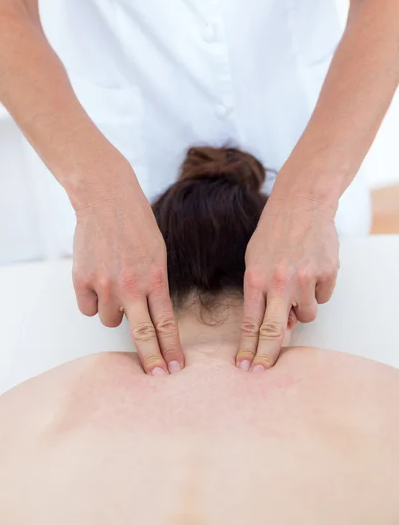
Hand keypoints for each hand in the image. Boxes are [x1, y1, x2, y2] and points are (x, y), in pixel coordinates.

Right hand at [71, 163, 183, 375]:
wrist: (106, 200)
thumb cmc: (136, 224)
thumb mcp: (158, 253)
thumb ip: (155, 285)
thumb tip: (147, 314)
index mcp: (155, 278)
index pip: (166, 323)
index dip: (171, 348)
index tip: (175, 367)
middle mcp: (131, 285)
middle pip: (142, 334)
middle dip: (151, 358)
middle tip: (157, 374)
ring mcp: (104, 284)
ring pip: (109, 320)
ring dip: (114, 311)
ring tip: (115, 285)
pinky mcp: (82, 280)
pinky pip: (88, 308)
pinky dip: (93, 300)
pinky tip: (97, 280)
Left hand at [235, 193, 339, 371]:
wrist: (301, 204)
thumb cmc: (273, 232)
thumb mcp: (254, 259)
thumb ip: (260, 293)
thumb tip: (279, 326)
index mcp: (255, 278)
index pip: (250, 323)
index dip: (248, 348)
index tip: (246, 367)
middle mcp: (279, 281)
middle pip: (273, 331)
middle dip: (267, 355)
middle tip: (262, 370)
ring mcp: (305, 278)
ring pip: (306, 315)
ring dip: (301, 308)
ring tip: (297, 282)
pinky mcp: (326, 274)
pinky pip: (323, 298)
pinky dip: (317, 290)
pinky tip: (312, 270)